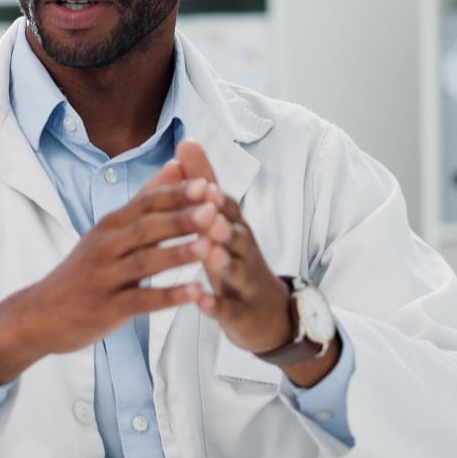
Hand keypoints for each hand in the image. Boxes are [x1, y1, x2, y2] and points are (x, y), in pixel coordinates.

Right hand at [0, 177, 221, 384]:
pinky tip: (196, 293)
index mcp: (109, 227)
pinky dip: (169, 296)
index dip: (176, 195)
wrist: (42, 314)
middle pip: (146, 229)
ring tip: (209, 247)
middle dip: (181, 218)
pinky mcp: (108, 308)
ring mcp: (105, 278)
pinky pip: (142, 300)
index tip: (207, 184)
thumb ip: (144, 200)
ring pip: (145, 262)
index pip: (144, 204)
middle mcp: (105, 247)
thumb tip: (175, 165)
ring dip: (178, 254)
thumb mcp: (107, 231)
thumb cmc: (83, 271)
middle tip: (214, 208)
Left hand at [169, 140, 292, 354]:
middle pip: (236, 234)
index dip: (211, 186)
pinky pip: (229, 309)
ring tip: (210, 252)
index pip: (225, 203)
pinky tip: (200, 300)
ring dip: (224, 260)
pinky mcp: (240, 312)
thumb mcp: (221, 221)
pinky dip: (216, 304)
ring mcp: (244, 282)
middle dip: (223, 221)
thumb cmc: (236, 259)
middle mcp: (243, 251)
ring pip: (237, 269)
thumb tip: (186, 142)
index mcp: (234, 228)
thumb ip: (204, 185)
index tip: (196, 169)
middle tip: (209, 210)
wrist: (271, 315)